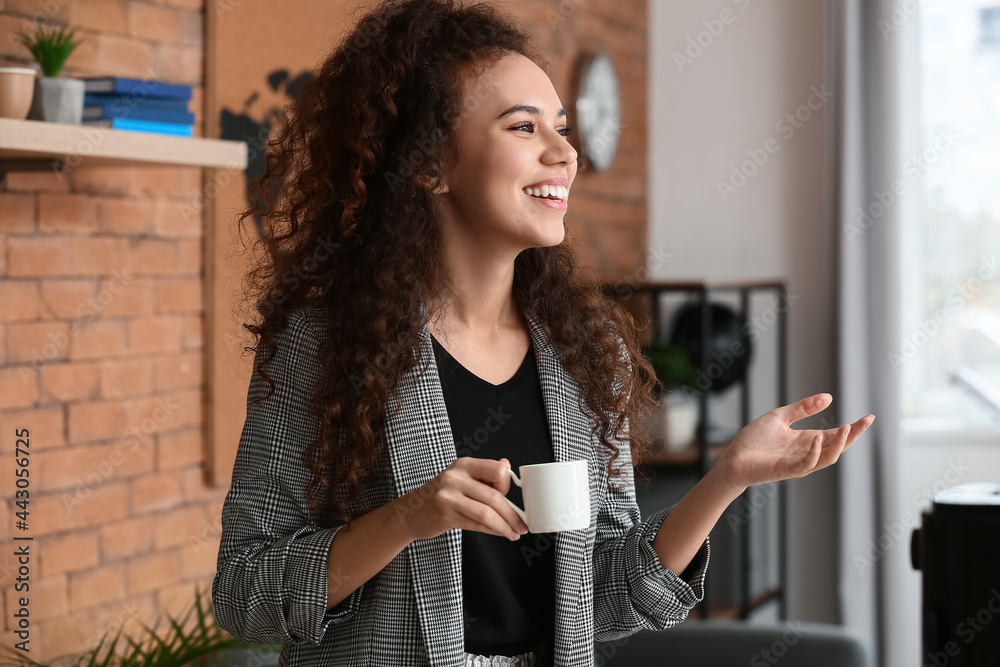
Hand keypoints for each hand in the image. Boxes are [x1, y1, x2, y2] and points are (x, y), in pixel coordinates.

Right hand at [396, 457, 528, 542]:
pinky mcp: (445, 516)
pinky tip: (500, 533)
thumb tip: (507, 465)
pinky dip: (492, 531)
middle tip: (522, 525)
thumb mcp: (460, 478)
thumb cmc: (441, 495)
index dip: (507, 486)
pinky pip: (476, 525)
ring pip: (487, 513)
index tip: (510, 498)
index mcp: (463, 465)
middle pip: (494, 496)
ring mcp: (448, 497)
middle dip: (513, 514)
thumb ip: (483, 474)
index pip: (497, 471)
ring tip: (514, 533)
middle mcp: (455, 477)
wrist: (410, 512)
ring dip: (505, 526)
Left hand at [714, 393, 873, 493]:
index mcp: (807, 440)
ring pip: (827, 458)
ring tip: (847, 427)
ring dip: (838, 444)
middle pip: (838, 446)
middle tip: (866, 421)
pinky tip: (818, 438)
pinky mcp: (787, 470)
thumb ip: (803, 408)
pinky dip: (815, 452)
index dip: (853, 428)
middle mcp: (807, 452)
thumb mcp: (780, 417)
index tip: (868, 417)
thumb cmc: (754, 439)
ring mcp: (798, 463)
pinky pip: (807, 464)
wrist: (734, 457)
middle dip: (853, 435)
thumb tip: (829, 397)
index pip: (836, 435)